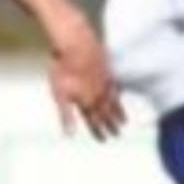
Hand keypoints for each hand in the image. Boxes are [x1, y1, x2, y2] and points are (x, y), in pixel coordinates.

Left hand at [47, 15, 125, 139]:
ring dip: (118, 114)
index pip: (94, 122)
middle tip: (117, 135)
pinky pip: (115, 87)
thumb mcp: (59, 94)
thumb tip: (70, 135)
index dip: (98, 131)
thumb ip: (66, 115)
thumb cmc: (63, 68)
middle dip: (111, 126)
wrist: (76, 44)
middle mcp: (97, 95)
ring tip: (124, 122)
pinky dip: (119, 95)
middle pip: (106, 114)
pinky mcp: (107, 70)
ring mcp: (104, 83)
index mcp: (86, 102)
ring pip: (113, 102)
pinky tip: (120, 97)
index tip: (104, 140)